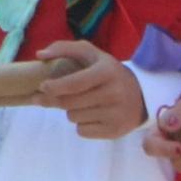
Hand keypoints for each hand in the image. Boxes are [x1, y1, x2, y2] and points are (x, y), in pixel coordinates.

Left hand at [29, 39, 146, 139]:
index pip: (73, 83)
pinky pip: (82, 131)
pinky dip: (81, 124)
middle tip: (50, 96)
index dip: (54, 87)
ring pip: (73, 118)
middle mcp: (114, 93)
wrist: (141, 95)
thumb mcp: (91, 54)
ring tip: (82, 103)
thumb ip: (64, 48)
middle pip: (68, 103)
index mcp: (107, 71)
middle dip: (55, 100)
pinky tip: (92, 115)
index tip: (42, 87)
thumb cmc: (107, 72)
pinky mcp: (114, 131)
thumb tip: (40, 54)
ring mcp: (115, 114)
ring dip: (70, 111)